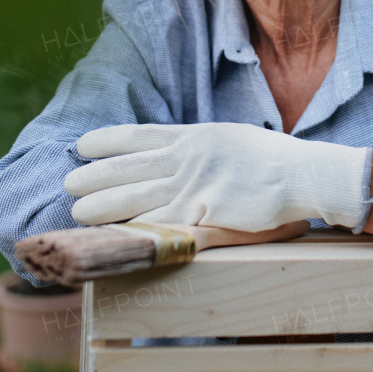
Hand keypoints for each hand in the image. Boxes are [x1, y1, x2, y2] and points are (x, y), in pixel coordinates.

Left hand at [64, 123, 371, 231]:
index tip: (82, 144)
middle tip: (68, 184)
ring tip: (77, 212)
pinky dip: (136, 231)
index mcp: (195, 137)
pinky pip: (165, 225)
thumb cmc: (273, 162)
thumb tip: (174, 155)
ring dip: (103, 205)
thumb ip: (201, 148)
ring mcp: (196, 185)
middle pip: (130, 168)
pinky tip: (115, 236)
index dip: (108, 141)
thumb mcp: (231, 141)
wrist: (304, 175)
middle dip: (95, 176)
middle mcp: (189, 157)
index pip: (141, 135)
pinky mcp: (206, 212)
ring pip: (138, 198)